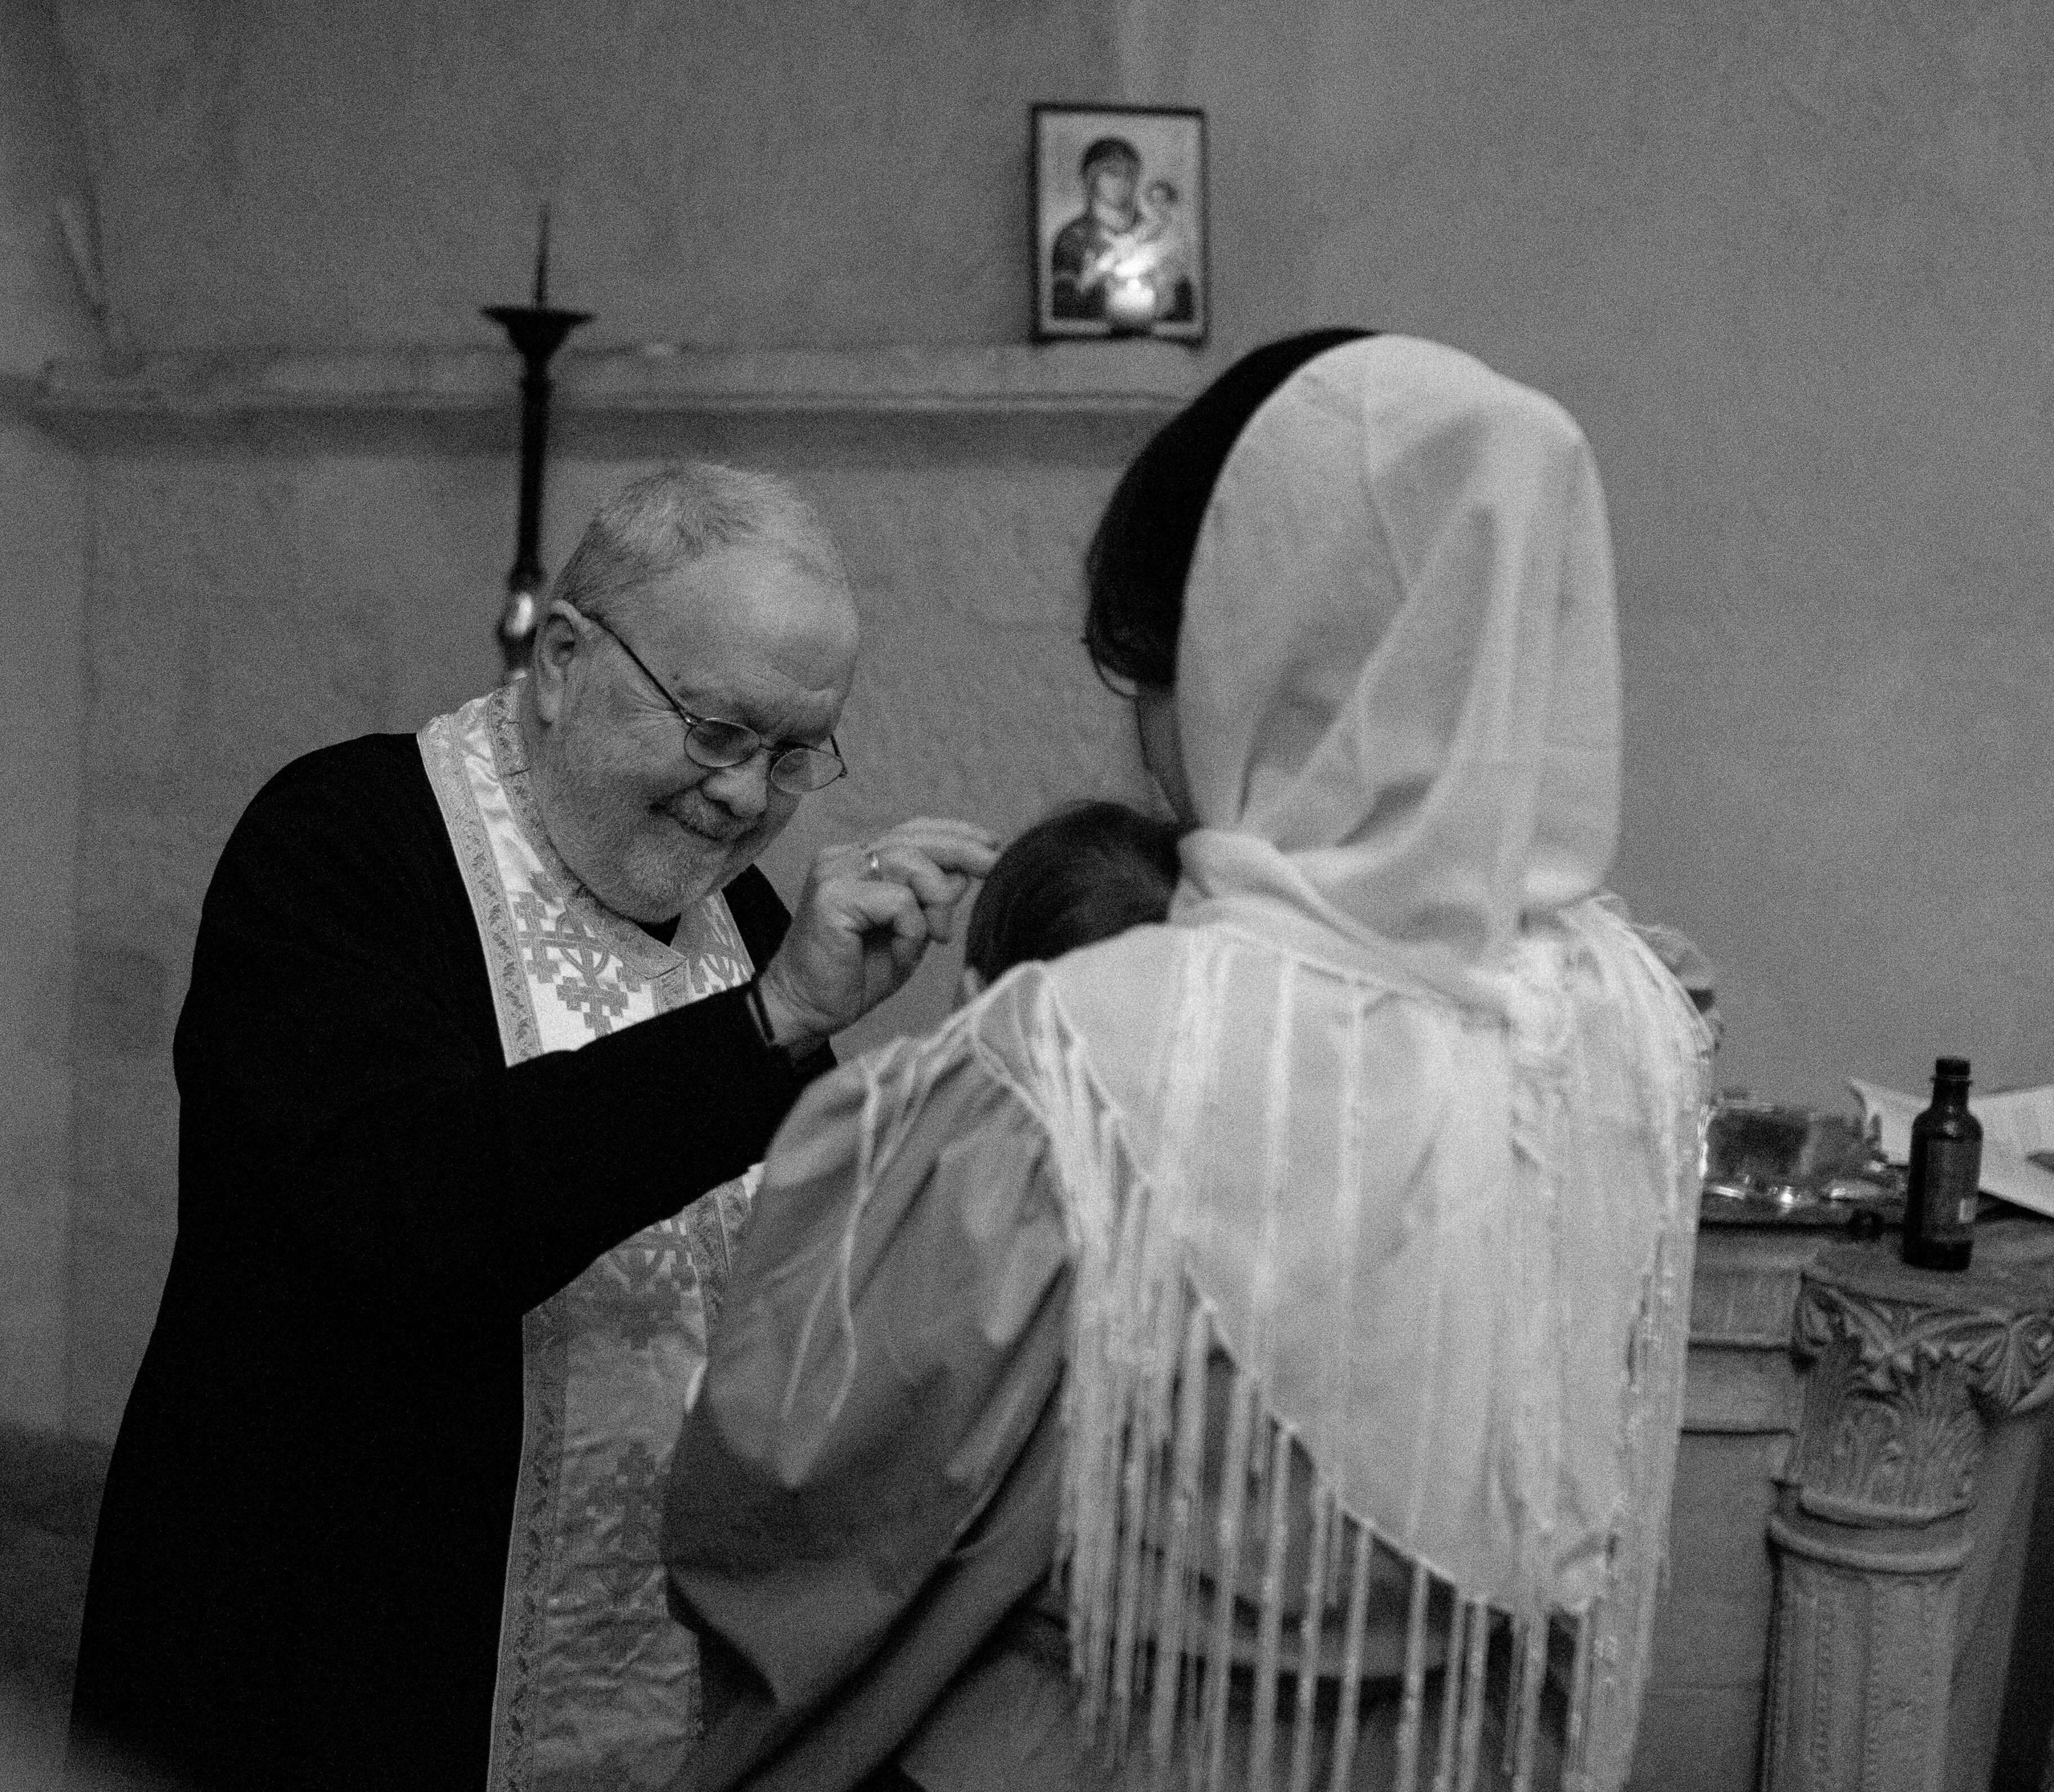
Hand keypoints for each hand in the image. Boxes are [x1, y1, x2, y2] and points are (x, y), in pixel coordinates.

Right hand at [755, 817, 999, 1053]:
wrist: (807, 1009)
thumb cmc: (855, 974)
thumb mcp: (909, 930)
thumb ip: (932, 898)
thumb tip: (966, 872)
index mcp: (858, 859)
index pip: (913, 830)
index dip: (956, 834)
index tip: (993, 846)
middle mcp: (843, 857)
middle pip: (915, 837)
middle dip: (963, 850)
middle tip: (994, 867)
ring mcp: (834, 873)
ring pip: (910, 862)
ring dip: (937, 900)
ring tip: (938, 936)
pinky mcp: (831, 897)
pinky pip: (897, 900)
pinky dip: (912, 928)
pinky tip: (906, 951)